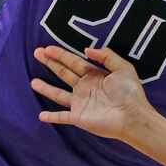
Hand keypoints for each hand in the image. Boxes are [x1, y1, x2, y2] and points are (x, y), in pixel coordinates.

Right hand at [31, 44, 151, 142]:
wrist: (132, 116)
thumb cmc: (130, 92)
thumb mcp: (122, 67)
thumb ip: (106, 56)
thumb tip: (86, 49)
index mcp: (94, 75)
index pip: (73, 62)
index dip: (60, 54)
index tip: (47, 48)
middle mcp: (85, 88)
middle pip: (64, 73)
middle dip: (50, 63)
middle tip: (37, 53)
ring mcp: (81, 103)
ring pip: (59, 94)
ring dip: (46, 88)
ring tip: (33, 82)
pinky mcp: (79, 118)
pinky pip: (62, 117)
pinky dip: (52, 117)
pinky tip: (41, 116)